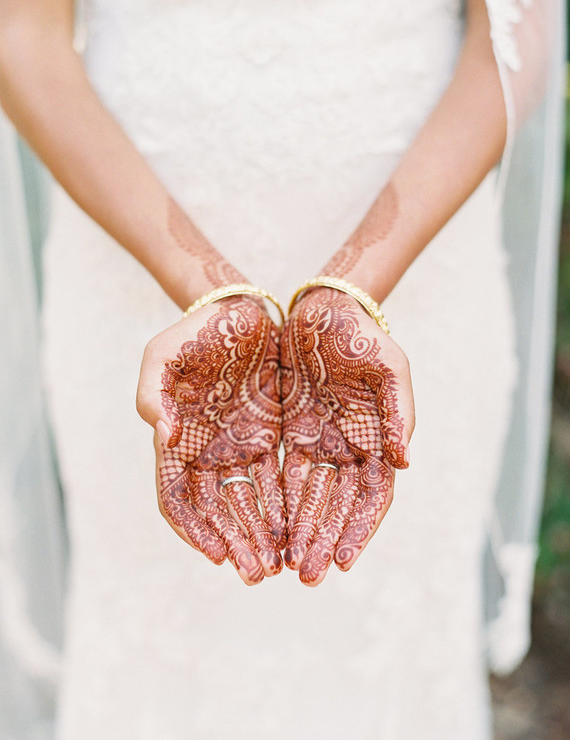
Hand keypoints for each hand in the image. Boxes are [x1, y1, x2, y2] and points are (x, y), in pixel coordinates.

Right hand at [137, 297, 285, 584]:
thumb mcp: (161, 351)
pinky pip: (276, 479)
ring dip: (259, 536)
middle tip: (256, 574)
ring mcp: (238, 446)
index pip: (177, 498)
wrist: (239, 307)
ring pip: (247, 503)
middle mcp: (205, 451)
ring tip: (278, 566)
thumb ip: (151, 392)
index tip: (215, 555)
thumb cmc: (197, 328)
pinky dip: (282, 507)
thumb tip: (164, 437)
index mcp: (176, 439)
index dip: (193, 531)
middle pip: (216, 511)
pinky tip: (296, 531)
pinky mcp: (269, 436)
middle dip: (234, 544)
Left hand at [280, 287, 414, 584]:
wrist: (324, 307)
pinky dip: (277, 503)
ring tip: (285, 566)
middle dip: (322, 541)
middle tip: (307, 577)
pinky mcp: (289, 433)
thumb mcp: (390, 366)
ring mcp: (318, 443)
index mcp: (377, 439)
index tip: (342, 561)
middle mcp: (348, 449)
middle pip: (336, 506)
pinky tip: (266, 529)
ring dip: (299, 532)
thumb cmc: (362, 335)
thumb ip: (400, 412)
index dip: (358, 530)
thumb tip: (403, 463)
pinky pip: (281, 475)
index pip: (370, 497)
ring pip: (309, 498)